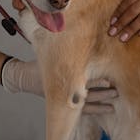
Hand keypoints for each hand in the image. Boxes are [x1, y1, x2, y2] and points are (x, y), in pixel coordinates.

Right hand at [1, 58, 116, 113]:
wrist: (24, 77)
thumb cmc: (38, 64)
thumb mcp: (49, 54)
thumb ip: (63, 47)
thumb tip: (75, 29)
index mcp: (62, 79)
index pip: (82, 81)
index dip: (96, 83)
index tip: (108, 82)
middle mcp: (65, 91)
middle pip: (87, 95)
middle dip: (102, 95)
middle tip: (115, 93)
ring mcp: (65, 99)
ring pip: (86, 106)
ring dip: (100, 105)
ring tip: (112, 106)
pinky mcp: (65, 104)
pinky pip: (81, 111)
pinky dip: (93, 111)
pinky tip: (104, 110)